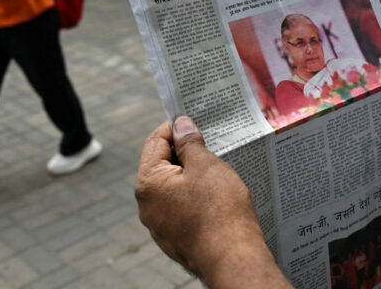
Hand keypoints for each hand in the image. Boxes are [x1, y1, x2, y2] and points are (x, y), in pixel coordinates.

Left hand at [135, 117, 290, 287]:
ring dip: (189, 176)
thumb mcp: (206, 165)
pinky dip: (193, 198)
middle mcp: (146, 205)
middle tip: (209, 145)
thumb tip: (180, 124)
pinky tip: (214, 197)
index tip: (194, 121)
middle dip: (183, 152)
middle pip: (161, 165)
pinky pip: (179, 208)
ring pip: (171, 188)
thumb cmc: (220, 210)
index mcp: (148, 183)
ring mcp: (159, 225)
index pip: (155, 141)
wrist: (233, 258)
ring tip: (215, 171)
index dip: (174, 127)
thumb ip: (189, 142)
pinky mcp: (173, 239)